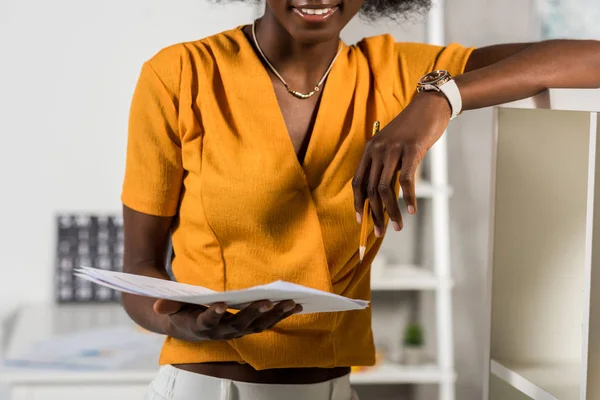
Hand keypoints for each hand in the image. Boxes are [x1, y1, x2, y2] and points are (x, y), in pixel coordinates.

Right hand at [154, 299, 301, 341]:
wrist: (189, 327)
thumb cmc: (183, 311)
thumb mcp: (172, 307)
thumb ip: (167, 305)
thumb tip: (156, 306)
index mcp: (202, 325)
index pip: (207, 321)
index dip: (213, 314)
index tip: (219, 304)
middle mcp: (222, 332)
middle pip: (239, 324)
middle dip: (253, 313)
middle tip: (266, 301)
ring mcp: (237, 332)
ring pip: (258, 326)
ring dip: (274, 315)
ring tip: (290, 302)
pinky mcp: (248, 328)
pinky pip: (267, 323)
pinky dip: (281, 315)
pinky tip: (295, 305)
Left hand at [353, 92, 451, 235]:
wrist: (430, 106)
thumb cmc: (412, 130)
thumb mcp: (393, 146)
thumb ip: (385, 165)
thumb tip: (384, 194)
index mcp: (370, 150)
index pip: (358, 182)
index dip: (358, 203)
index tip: (361, 221)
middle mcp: (377, 150)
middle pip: (371, 189)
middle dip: (374, 214)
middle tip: (379, 232)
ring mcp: (393, 149)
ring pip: (386, 188)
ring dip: (391, 211)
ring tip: (397, 226)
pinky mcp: (411, 149)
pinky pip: (406, 179)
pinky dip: (408, 198)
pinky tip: (412, 210)